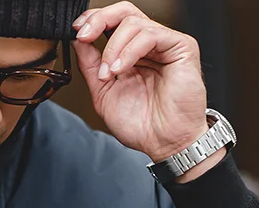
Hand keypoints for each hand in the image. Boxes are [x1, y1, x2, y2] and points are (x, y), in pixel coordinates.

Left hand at [72, 2, 211, 165]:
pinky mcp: (181, 47)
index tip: (77, 31)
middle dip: (100, 20)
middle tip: (85, 36)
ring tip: (108, 74)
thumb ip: (91, 66)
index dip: (94, 21)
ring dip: (112, 48)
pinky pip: (150, 34)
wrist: (163, 143)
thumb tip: (79, 42)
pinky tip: (120, 70)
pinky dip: (129, 51)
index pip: (114, 22)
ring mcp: (166, 44)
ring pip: (134, 23)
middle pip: (125, 12)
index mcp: (132, 54)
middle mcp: (149, 45)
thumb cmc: (140, 124)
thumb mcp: (103, 93)